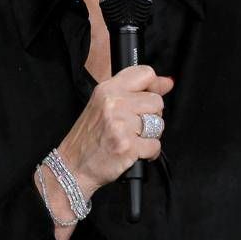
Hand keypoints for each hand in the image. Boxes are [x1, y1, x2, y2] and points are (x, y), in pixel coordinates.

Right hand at [56, 65, 173, 196]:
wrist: (73, 165)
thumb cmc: (88, 137)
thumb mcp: (103, 104)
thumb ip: (134, 91)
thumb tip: (167, 82)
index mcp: (107, 89)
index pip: (145, 74)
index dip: (154, 86)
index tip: (153, 95)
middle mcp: (114, 103)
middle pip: (156, 102)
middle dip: (151, 116)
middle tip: (134, 126)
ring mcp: (121, 125)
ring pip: (158, 124)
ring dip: (150, 135)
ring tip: (132, 139)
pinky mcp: (128, 146)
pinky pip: (155, 145)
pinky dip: (149, 153)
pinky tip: (134, 152)